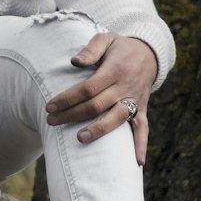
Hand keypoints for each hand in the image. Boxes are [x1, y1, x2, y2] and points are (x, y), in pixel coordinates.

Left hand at [45, 33, 156, 165]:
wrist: (149, 54)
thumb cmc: (120, 47)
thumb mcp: (106, 39)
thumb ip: (90, 49)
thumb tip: (74, 61)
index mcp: (114, 69)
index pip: (88, 88)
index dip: (68, 98)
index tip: (50, 106)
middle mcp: (125, 87)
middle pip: (97, 105)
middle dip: (73, 115)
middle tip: (52, 121)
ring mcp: (135, 100)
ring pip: (117, 118)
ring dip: (99, 130)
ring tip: (80, 138)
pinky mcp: (143, 109)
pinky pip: (143, 128)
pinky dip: (141, 145)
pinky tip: (137, 162)